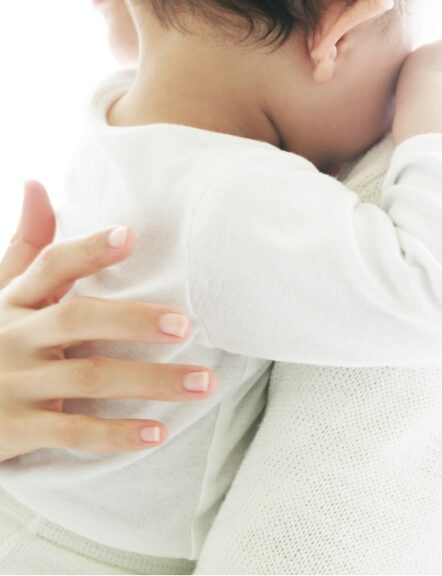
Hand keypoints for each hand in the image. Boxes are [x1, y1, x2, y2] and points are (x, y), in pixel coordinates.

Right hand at [0, 181, 215, 461]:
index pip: (49, 266)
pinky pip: (74, 431)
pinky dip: (116, 434)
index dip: (88, 251)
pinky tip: (158, 433)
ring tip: (204, 381)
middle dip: (133, 320)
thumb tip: (37, 184)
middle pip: (77, 320)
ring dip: (151, 380)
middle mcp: (12, 339)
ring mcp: (13, 385)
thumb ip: (24, 248)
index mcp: (12, 304)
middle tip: (187, 324)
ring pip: (89, 377)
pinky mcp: (17, 430)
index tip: (130, 236)